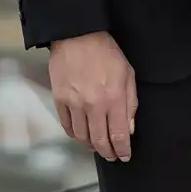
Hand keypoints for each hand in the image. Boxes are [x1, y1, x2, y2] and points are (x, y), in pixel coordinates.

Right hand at [48, 32, 137, 162]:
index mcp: (114, 98)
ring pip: (82, 137)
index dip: (122, 149)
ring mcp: (74, 104)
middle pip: (99, 140)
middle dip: (107, 153)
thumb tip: (129, 128)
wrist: (77, 36)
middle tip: (112, 156)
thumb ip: (130, 103)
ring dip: (91, 146)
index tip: (124, 155)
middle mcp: (93, 105)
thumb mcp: (128, 74)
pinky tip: (81, 135)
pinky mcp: (60, 99)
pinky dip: (75, 135)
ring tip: (97, 147)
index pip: (118, 135)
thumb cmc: (106, 52)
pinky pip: (67, 126)